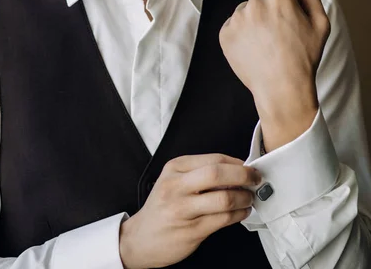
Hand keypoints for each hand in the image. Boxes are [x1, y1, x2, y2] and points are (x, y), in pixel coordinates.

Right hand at [119, 153, 260, 268]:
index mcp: (175, 168)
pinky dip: (239, 214)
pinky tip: (242, 212)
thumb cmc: (163, 207)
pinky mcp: (191, 230)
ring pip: (224, 199)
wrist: (140, 238)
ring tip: (249, 198)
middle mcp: (176, 186)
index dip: (237, 163)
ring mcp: (183, 209)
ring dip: (244, 198)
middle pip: (217, 174)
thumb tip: (237, 169)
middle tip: (255, 179)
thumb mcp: (174, 180)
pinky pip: (223, 219)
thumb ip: (200, 172)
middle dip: (243, 175)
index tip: (249, 166)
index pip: (214, 159)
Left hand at [219, 0, 330, 150]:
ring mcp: (238, 19)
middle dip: (266, 8)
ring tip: (265, 43)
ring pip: (244, 11)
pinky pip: (232, 26)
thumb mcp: (321, 25)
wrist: (281, 87)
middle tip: (276, 31)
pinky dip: (240, 34)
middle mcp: (255, 4)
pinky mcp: (225, 34)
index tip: (281, 8)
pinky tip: (253, 49)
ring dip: (252, 20)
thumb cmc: (304, 57)